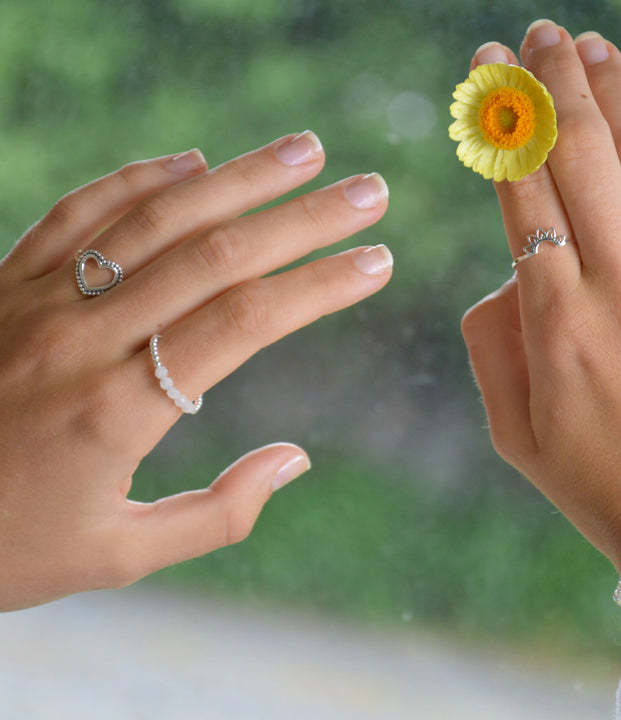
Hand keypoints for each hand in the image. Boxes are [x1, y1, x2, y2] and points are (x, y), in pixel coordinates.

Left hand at [0, 131, 391, 610]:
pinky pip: (78, 212)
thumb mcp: (115, 557)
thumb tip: (294, 460)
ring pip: (155, 218)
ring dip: (237, 177)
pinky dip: (138, 179)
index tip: (376, 261)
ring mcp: (36, 301)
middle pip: (214, 256)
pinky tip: (190, 161)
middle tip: (368, 191)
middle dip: (303, 218)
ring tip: (302, 151)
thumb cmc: (4, 548)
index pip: (245, 323)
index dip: (319, 285)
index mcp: (117, 411)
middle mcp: (82, 339)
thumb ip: (217, 514)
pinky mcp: (3, 283)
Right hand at [461, 21, 620, 653]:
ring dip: (613, 95)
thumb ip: (491, 345)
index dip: (501, 129)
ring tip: (585, 46)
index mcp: (556, 326)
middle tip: (529, 39)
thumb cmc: (596, 483)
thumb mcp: (512, 430)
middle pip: (579, 161)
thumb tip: (507, 277)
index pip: (521, 197)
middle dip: (548, 88)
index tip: (484, 79)